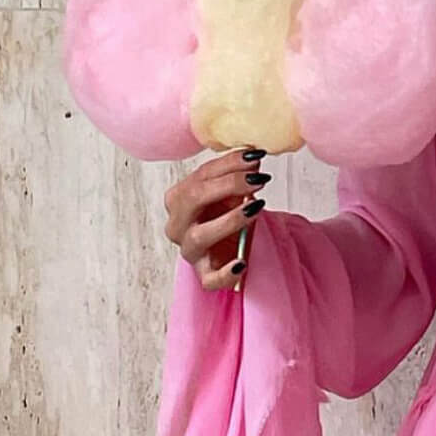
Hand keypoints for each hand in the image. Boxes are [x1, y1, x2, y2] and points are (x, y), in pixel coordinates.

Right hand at [163, 148, 270, 290]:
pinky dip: (225, 273)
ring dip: (229, 220)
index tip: (255, 156)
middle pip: (193, 199)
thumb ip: (238, 175)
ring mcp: (189, 250)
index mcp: (179, 198)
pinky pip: (209, 278)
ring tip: (256, 207)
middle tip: (258, 179)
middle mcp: (177, 224)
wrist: (230, 246)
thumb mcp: (231, 192)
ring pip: (199, 236)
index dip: (229, 164)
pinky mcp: (203, 274)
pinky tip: (242, 263)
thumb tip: (253, 158)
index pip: (200, 175)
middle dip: (228, 185)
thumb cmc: (225, 214)